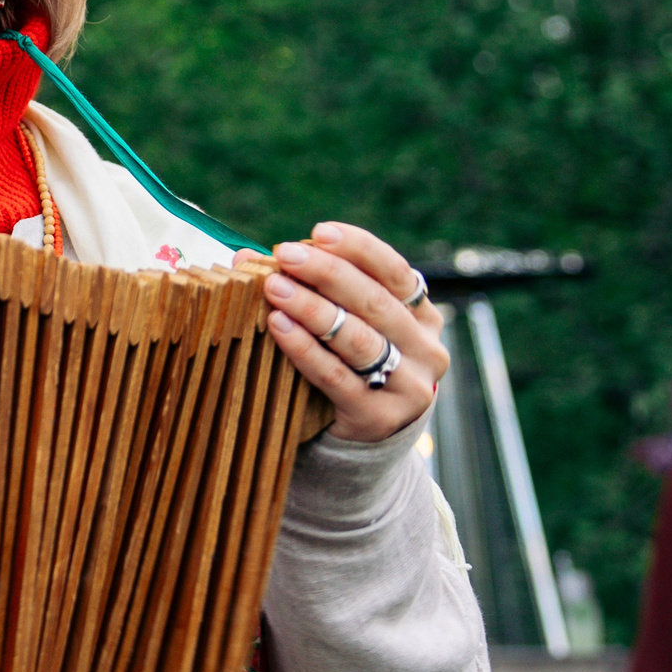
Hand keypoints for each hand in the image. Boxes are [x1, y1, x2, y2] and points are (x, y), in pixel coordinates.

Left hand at [252, 222, 448, 443]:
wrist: (366, 439)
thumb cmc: (349, 366)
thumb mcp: (347, 325)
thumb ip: (313, 288)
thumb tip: (247, 255)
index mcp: (422, 316)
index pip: (395, 272)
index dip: (358, 249)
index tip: (319, 232)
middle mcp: (425, 348)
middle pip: (374, 301)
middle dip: (327, 273)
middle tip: (285, 255)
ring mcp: (408, 385)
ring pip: (357, 338)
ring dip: (312, 308)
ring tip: (275, 288)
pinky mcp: (378, 416)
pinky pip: (336, 376)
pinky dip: (305, 348)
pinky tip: (279, 326)